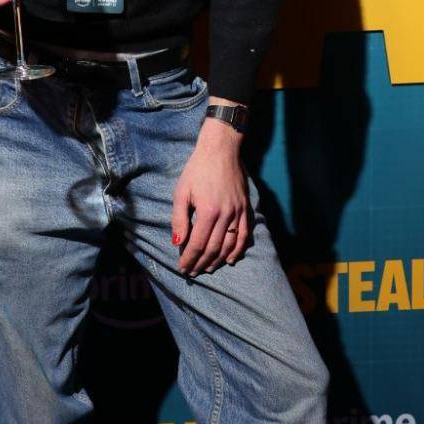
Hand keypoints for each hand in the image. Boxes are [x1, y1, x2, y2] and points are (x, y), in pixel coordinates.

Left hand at [171, 125, 249, 275]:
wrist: (221, 150)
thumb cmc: (197, 169)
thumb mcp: (181, 192)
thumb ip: (179, 219)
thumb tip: (177, 243)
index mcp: (208, 212)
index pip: (198, 244)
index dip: (189, 259)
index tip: (183, 268)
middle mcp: (226, 215)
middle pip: (213, 248)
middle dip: (201, 263)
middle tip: (192, 272)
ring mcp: (238, 212)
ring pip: (229, 245)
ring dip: (218, 260)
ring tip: (207, 268)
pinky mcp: (246, 208)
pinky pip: (245, 234)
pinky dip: (238, 250)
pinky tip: (230, 259)